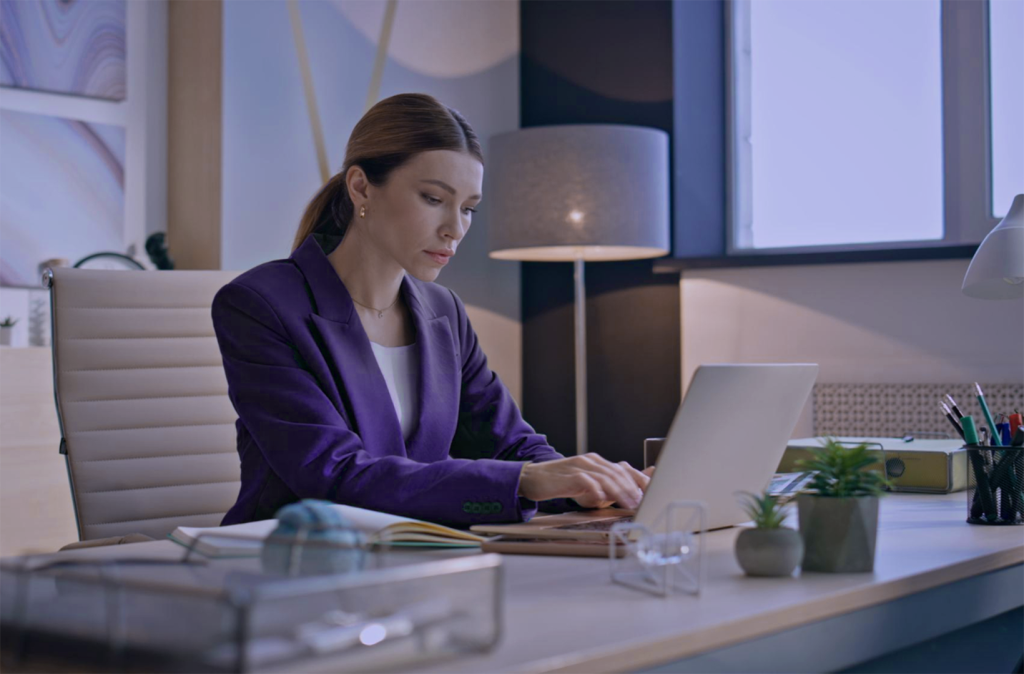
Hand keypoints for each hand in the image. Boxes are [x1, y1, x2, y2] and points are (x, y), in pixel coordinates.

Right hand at [517, 454, 651, 508]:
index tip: (650, 493)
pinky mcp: (567, 476)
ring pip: (605, 477)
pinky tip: (602, 499)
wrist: (531, 477)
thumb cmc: (559, 482)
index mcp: (595, 462)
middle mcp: (589, 461)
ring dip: (620, 491)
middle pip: (617, 473)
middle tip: (642, 502)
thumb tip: (624, 495)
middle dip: (632, 488)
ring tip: (629, 503)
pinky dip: (595, 490)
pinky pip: (585, 481)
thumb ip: (602, 486)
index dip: (638, 480)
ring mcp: (578, 466)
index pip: (622, 469)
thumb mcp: (584, 483)